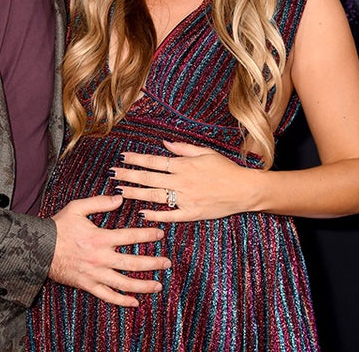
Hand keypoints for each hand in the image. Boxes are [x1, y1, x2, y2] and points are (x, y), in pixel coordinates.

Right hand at [49, 194, 170, 306]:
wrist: (38, 248)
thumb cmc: (58, 227)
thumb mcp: (77, 208)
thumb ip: (99, 202)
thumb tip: (119, 198)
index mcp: (100, 238)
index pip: (131, 236)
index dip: (148, 234)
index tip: (161, 234)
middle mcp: (100, 258)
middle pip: (133, 263)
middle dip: (153, 263)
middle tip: (167, 263)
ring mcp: (95, 274)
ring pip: (124, 283)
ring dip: (143, 285)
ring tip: (158, 285)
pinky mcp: (88, 285)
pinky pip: (107, 296)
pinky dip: (122, 301)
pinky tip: (135, 302)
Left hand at [111, 140, 259, 221]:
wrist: (245, 190)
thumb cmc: (226, 169)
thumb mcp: (205, 152)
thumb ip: (184, 149)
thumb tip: (165, 143)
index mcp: (184, 165)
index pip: (154, 161)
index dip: (137, 159)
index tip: (123, 157)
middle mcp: (181, 181)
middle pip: (149, 178)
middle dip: (129, 175)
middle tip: (113, 173)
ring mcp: (186, 198)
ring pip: (155, 196)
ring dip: (136, 193)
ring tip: (121, 190)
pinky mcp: (192, 213)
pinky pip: (170, 215)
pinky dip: (156, 214)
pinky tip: (142, 212)